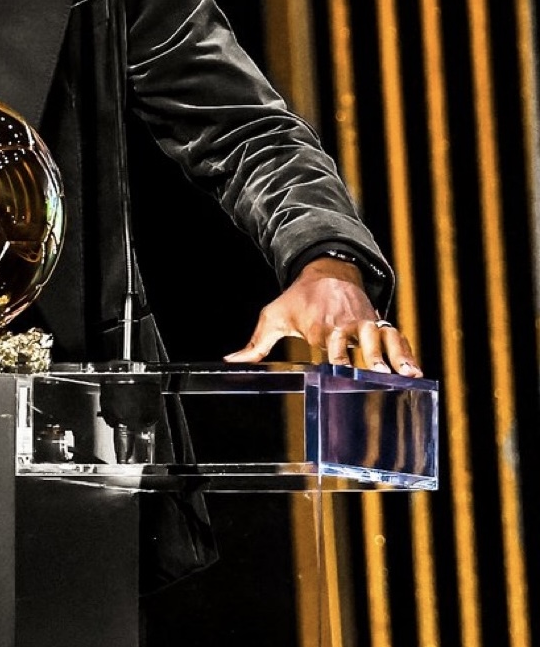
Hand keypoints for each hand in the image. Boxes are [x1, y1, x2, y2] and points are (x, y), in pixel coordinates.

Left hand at [223, 257, 421, 376]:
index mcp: (321, 324)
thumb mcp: (273, 317)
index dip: (335, 358)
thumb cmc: (298, 300)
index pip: (329, 344)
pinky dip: (406, 353)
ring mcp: (366, 322)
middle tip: (379, 374)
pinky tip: (416, 373)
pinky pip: (396, 337)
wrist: (327, 271)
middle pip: (360, 341)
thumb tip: (230, 362)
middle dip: (370, 357)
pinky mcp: (379, 323)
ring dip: (396, 356)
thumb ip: (255, 344)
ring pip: (384, 339)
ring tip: (409, 376)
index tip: (338, 372)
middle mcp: (346, 323)